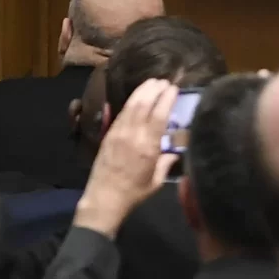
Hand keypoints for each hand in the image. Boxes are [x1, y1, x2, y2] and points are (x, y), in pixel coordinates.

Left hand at [71, 78, 178, 236]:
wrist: (105, 197)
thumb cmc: (134, 192)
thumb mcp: (156, 181)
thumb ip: (166, 163)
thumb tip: (174, 152)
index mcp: (147, 146)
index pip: (159, 115)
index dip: (167, 98)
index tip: (174, 88)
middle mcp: (132, 134)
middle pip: (144, 103)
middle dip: (155, 89)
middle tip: (164, 81)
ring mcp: (118, 132)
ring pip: (131, 105)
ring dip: (142, 91)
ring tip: (152, 83)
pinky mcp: (108, 133)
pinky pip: (121, 113)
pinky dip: (131, 102)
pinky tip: (137, 97)